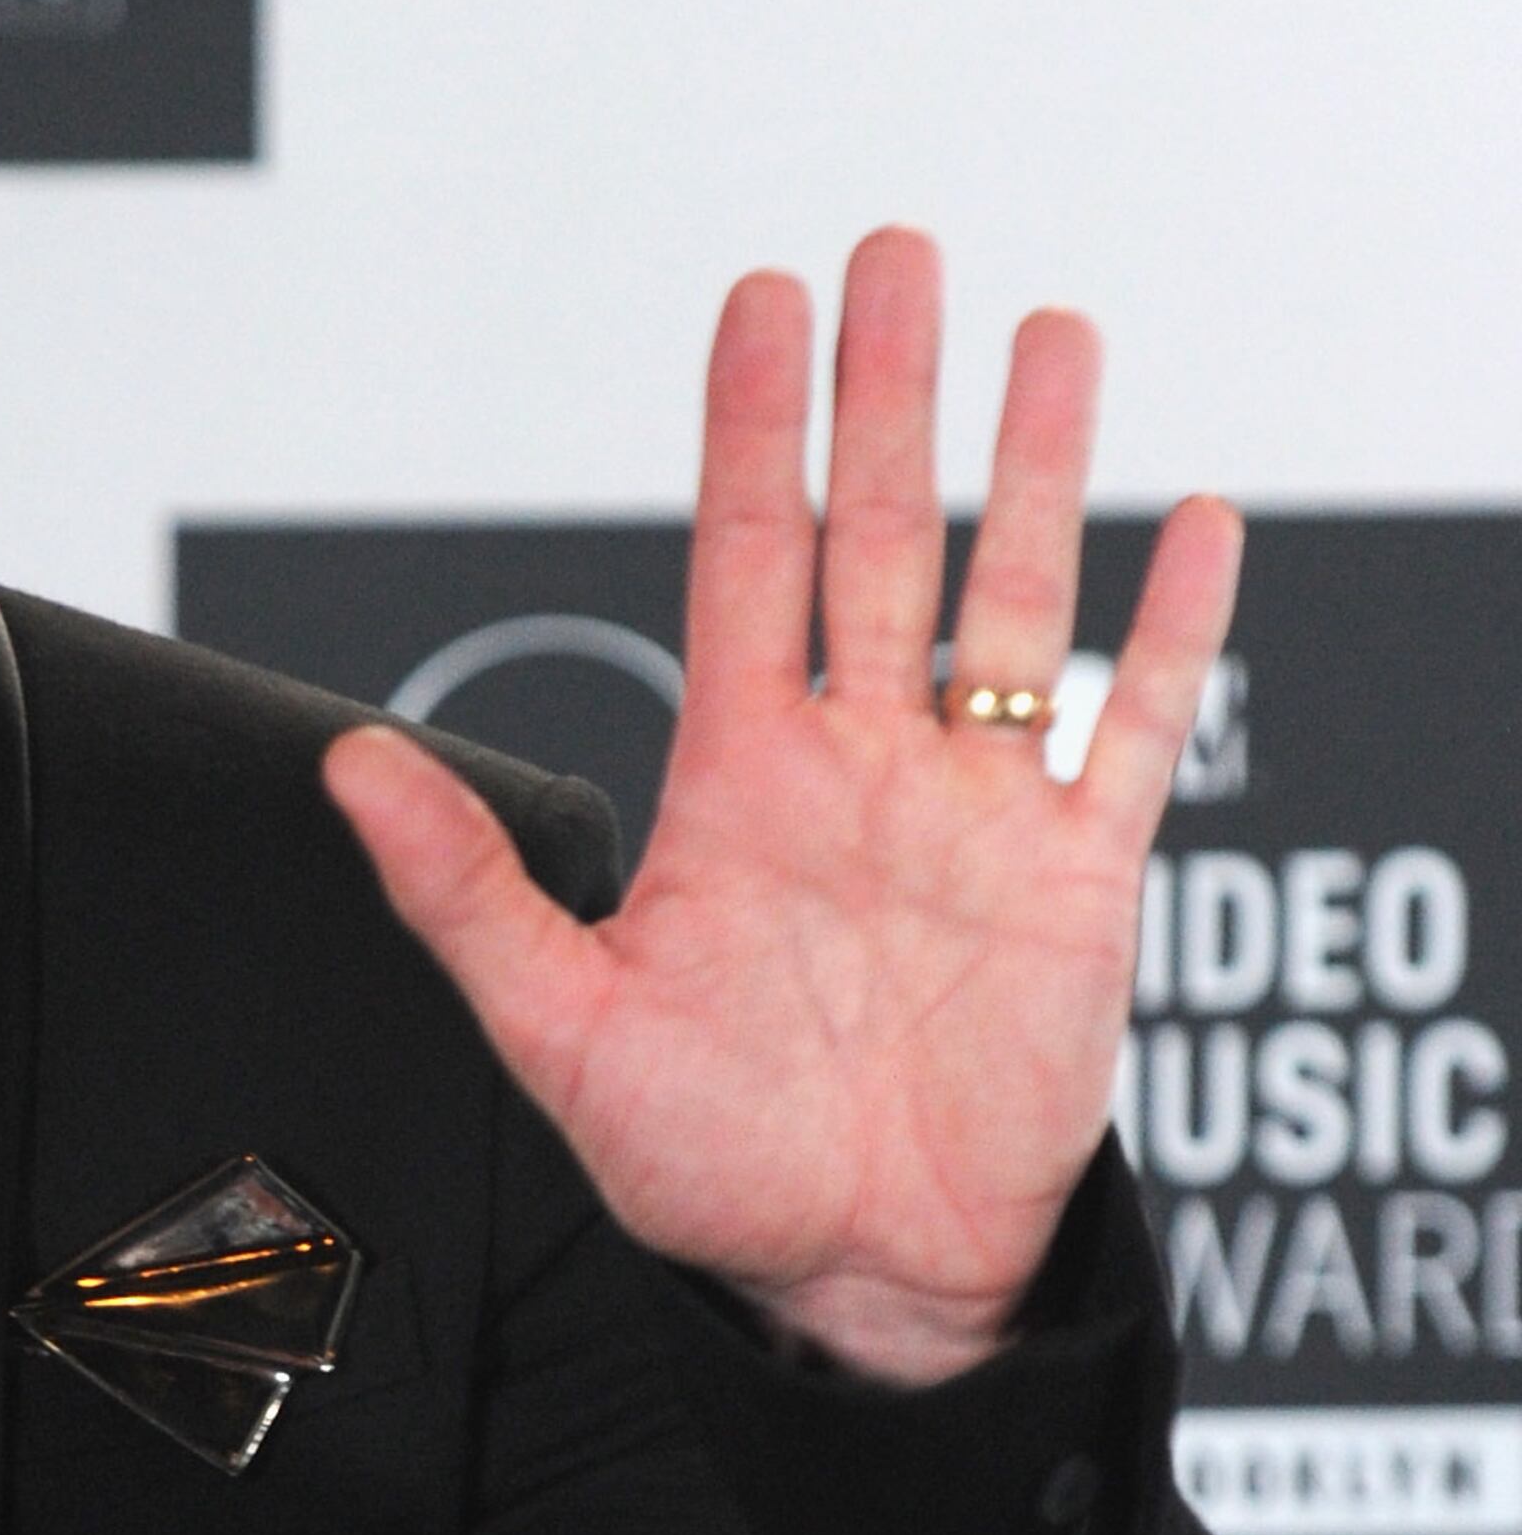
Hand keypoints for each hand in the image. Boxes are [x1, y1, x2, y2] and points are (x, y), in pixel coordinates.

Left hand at [321, 227, 1242, 1384]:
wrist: (853, 1278)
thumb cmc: (710, 1165)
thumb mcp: (558, 1030)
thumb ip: (462, 889)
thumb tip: (347, 767)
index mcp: (741, 785)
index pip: (749, 559)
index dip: (756, 429)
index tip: (764, 303)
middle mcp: (861, 768)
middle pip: (884, 540)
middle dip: (890, 398)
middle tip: (898, 256)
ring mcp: (976, 812)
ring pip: (1015, 600)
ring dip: (1036, 470)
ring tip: (1051, 339)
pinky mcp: (1076, 879)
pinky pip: (1135, 731)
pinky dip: (1171, 632)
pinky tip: (1188, 527)